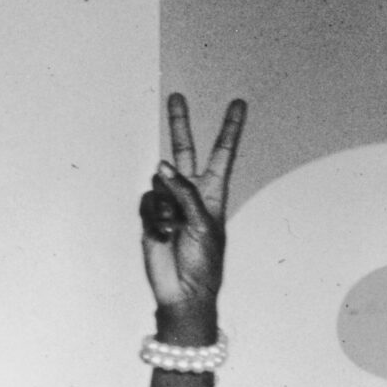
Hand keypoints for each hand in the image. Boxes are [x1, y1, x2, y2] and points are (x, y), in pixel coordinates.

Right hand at [140, 94, 245, 326]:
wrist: (182, 291)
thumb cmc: (203, 263)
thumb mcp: (204, 225)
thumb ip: (184, 193)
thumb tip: (161, 166)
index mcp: (214, 194)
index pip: (222, 154)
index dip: (230, 129)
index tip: (239, 104)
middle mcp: (191, 193)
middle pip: (184, 151)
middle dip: (180, 124)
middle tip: (176, 95)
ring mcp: (168, 203)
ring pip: (159, 184)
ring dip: (166, 208)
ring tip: (175, 232)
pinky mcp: (150, 215)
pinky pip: (147, 202)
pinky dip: (154, 218)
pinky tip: (162, 236)